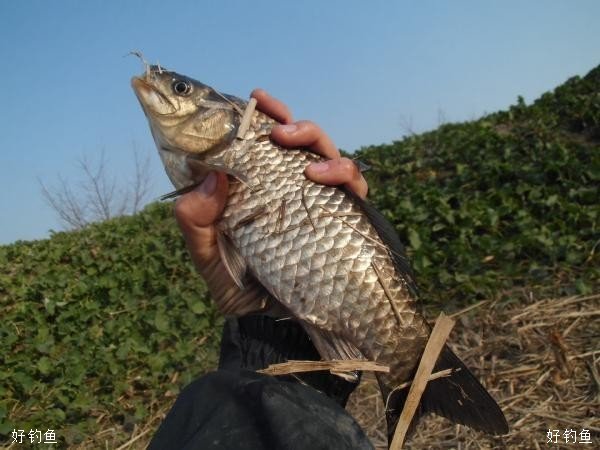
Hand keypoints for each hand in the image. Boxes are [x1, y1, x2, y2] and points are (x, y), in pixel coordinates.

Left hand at [174, 89, 368, 311]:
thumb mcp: (207, 256)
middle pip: (301, 142)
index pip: (264, 146)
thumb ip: (196, 221)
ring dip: (316, 142)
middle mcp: (291, 192)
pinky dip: (343, 174)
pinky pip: (354, 188)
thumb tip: (212, 175)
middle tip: (276, 127)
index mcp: (259, 192)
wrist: (273, 329)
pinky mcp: (346, 220)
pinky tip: (322, 177)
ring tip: (297, 150)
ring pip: (329, 155)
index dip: (262, 118)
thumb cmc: (239, 290)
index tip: (255, 99)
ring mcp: (320, 204)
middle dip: (292, 124)